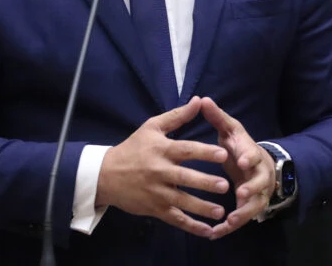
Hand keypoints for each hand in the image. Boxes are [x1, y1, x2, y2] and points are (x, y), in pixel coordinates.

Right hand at [96, 96, 230, 236]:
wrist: (105, 175)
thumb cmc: (133, 148)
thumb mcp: (152, 127)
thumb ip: (177, 116)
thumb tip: (199, 101)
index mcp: (161, 150)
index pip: (186, 150)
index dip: (204, 152)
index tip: (223, 154)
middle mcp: (160, 171)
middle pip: (185, 177)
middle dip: (205, 182)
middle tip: (225, 185)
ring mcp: (157, 192)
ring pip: (182, 201)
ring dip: (202, 207)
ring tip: (221, 212)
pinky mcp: (155, 209)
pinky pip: (176, 219)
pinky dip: (192, 226)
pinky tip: (208, 231)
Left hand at [200, 97, 275, 239]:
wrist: (255, 163)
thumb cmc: (239, 145)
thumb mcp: (230, 130)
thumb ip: (217, 118)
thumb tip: (203, 99)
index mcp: (251, 153)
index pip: (253, 154)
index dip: (249, 157)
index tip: (243, 160)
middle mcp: (258, 174)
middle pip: (260, 183)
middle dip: (252, 189)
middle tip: (241, 194)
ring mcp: (257, 193)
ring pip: (253, 206)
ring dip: (243, 214)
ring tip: (230, 221)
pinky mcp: (249, 206)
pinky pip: (242, 218)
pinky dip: (230, 227)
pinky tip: (216, 233)